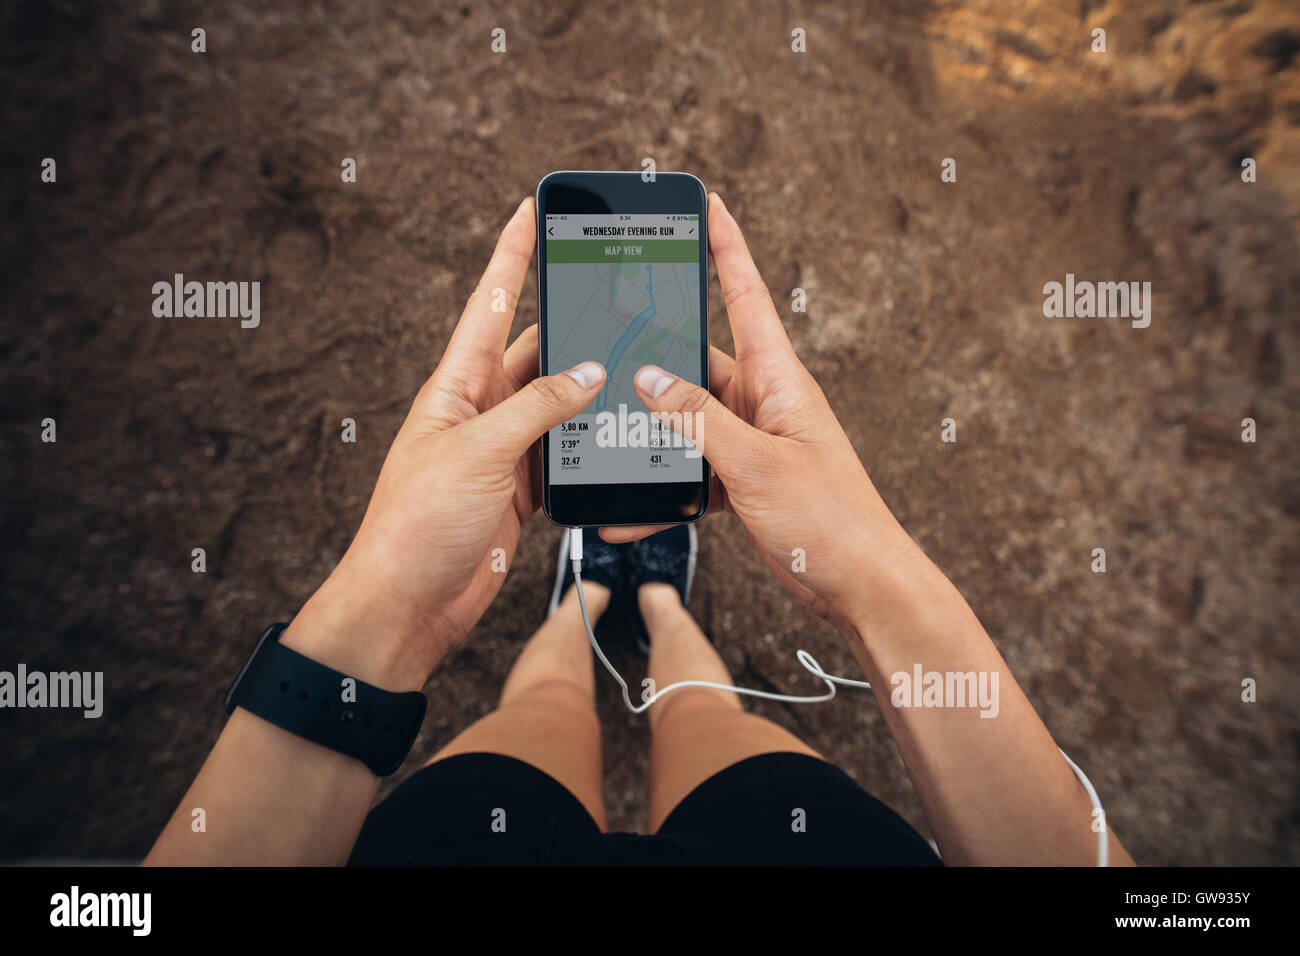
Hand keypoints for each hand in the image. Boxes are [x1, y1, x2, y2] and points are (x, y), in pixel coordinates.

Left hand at [281, 197, 604, 689]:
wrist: (409, 603)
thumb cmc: (416, 525)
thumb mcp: (480, 453)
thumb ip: (538, 408)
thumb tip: (589, 372)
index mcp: (454, 389)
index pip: (487, 306)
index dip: (510, 256)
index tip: (529, 212)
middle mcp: (479, 412)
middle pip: (533, 353)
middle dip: (570, 327)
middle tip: (612, 297)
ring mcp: (501, 451)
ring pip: (555, 404)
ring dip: (586, 392)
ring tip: (628, 369)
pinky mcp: (519, 489)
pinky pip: (562, 450)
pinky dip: (587, 442)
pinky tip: (611, 434)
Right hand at [604, 194, 917, 629]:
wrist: (861, 587)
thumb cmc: (831, 521)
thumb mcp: (757, 464)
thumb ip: (699, 419)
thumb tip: (650, 375)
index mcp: (780, 380)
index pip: (747, 296)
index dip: (726, 248)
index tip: (707, 205)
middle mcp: (765, 403)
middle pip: (698, 363)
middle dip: (654, 359)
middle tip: (609, 344)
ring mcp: (754, 442)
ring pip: (688, 422)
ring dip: (653, 437)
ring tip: (609, 441)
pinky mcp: (746, 482)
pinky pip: (694, 473)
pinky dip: (666, 491)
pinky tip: (632, 513)